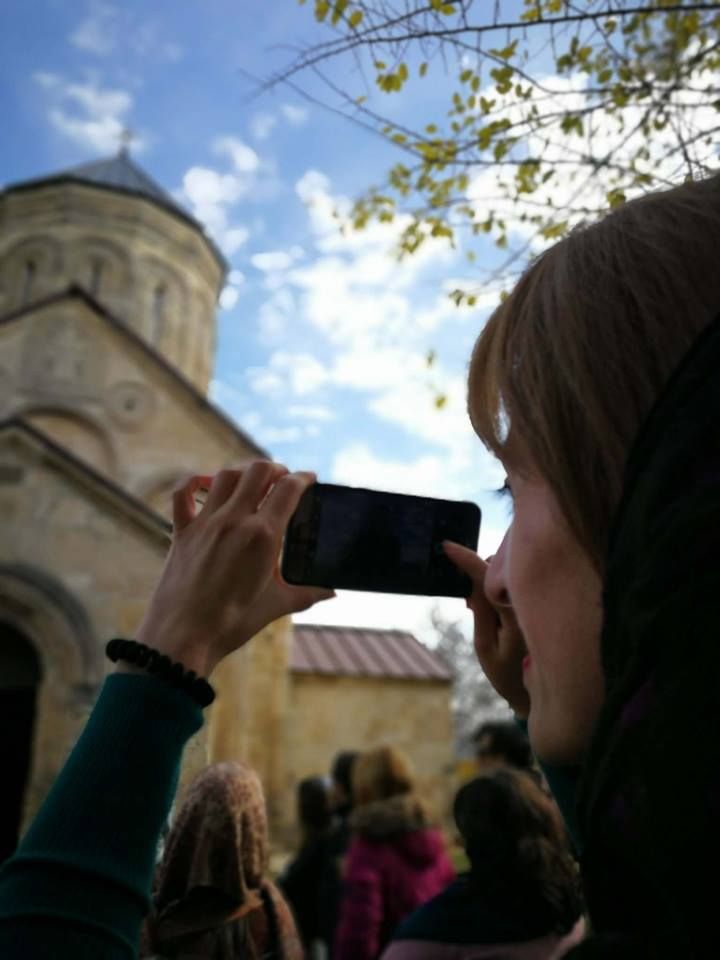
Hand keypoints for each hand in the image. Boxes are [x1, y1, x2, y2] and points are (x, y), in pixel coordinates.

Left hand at [134, 462, 333, 677]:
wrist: (183, 637)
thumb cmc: (232, 624)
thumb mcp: (276, 605)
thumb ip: (307, 593)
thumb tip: (331, 591)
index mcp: (263, 536)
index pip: (289, 489)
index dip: (304, 478)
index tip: (310, 479)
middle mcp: (234, 520)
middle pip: (258, 471)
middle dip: (276, 469)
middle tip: (283, 478)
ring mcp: (205, 523)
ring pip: (225, 476)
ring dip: (243, 473)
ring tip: (253, 481)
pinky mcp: (182, 532)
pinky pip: (183, 494)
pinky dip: (193, 483)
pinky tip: (204, 484)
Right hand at [443, 541, 529, 717]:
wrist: (538, 692)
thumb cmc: (508, 672)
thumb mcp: (485, 646)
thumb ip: (481, 611)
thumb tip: (473, 580)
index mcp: (519, 615)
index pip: (491, 578)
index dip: (467, 559)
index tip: (447, 546)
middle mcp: (533, 602)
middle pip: (500, 568)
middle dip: (480, 574)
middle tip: (469, 604)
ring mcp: (540, 600)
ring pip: (507, 572)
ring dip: (490, 582)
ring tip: (482, 613)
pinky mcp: (540, 601)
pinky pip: (515, 581)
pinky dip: (500, 587)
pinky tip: (495, 610)